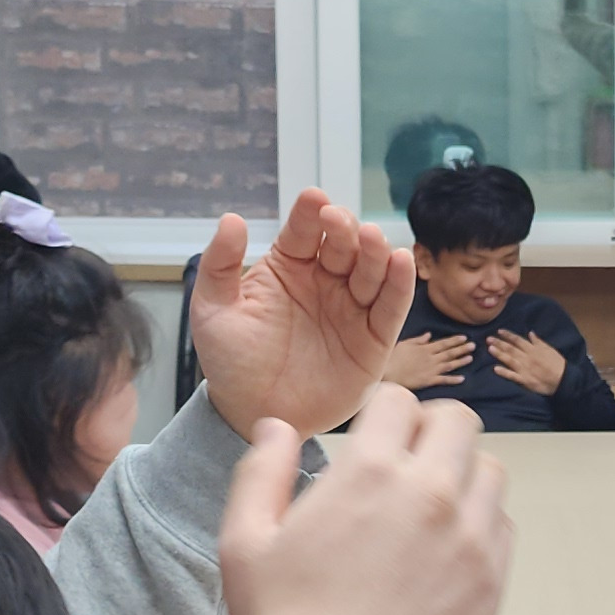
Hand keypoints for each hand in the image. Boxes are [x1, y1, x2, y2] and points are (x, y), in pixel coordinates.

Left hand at [192, 190, 413, 438]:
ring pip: (371, 271)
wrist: (252, 415)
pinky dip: (400, 285)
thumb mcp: (213, 310)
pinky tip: (401, 263)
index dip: (310, 213)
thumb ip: (220, 265)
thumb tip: (232, 219)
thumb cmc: (232, 362)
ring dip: (375, 251)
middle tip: (339, 221)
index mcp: (289, 267)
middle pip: (344, 245)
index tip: (313, 200)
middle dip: (345, 229)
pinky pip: (391, 308)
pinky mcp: (373, 339)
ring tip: (372, 238)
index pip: (304, 231)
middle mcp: (325, 281)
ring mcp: (351, 309)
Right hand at [220, 385, 513, 614]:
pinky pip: (503, 526)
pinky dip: (481, 525)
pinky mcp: (491, 579)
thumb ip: (261, 471)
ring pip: (490, 471)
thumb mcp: (245, 542)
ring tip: (431, 507)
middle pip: (459, 423)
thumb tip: (277, 425)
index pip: (398, 402)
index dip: (383, 416)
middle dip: (432, 432)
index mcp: (369, 473)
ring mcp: (469, 536)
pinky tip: (447, 549)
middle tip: (409, 463)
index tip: (374, 441)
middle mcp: (430, 493)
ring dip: (463, 475)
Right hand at [384, 332, 473, 391]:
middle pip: (449, 352)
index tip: (465, 337)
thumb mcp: (404, 344)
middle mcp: (430, 358)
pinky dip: (453, 379)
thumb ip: (418, 340)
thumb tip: (428, 335)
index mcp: (425, 348)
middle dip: (462, 349)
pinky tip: (462, 379)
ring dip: (461, 361)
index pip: (443, 343)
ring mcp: (430, 370)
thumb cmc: (392, 358)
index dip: (455, 340)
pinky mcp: (428, 381)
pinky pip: (443, 380)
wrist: (387, 373)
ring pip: (449, 365)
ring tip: (471, 358)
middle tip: (474, 346)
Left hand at [485, 329, 566, 394]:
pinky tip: (496, 369)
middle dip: (499, 343)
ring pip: (510, 360)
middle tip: (488, 338)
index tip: (499, 331)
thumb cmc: (557, 364)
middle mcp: (527, 358)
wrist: (563, 380)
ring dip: (499, 354)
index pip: (518, 340)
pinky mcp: (525, 380)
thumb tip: (530, 333)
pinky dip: (504, 372)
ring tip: (490, 349)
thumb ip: (538, 342)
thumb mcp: (549, 349)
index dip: (508, 335)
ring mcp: (525, 369)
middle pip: (511, 349)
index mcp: (533, 350)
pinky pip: (513, 376)